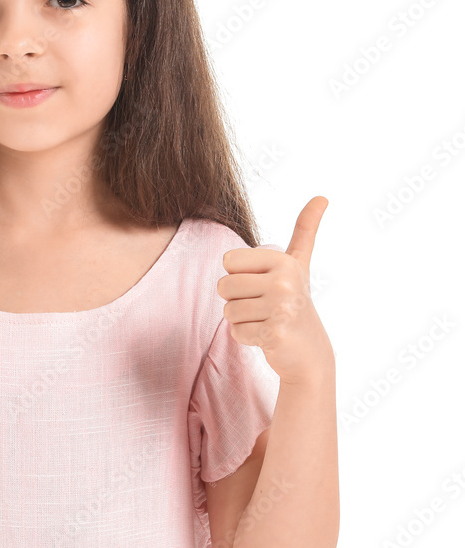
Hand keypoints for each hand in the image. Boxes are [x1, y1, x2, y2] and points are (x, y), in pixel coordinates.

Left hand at [216, 196, 334, 384]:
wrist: (309, 351)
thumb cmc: (294, 302)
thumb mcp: (299, 263)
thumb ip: (306, 229)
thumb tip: (322, 196)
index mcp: (284, 260)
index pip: (228, 261)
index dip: (239, 276)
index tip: (263, 285)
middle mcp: (285, 282)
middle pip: (224, 286)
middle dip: (238, 300)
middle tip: (264, 307)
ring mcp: (281, 309)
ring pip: (228, 311)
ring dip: (242, 320)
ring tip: (266, 321)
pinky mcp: (274, 334)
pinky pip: (236, 332)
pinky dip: (246, 338)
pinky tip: (267, 337)